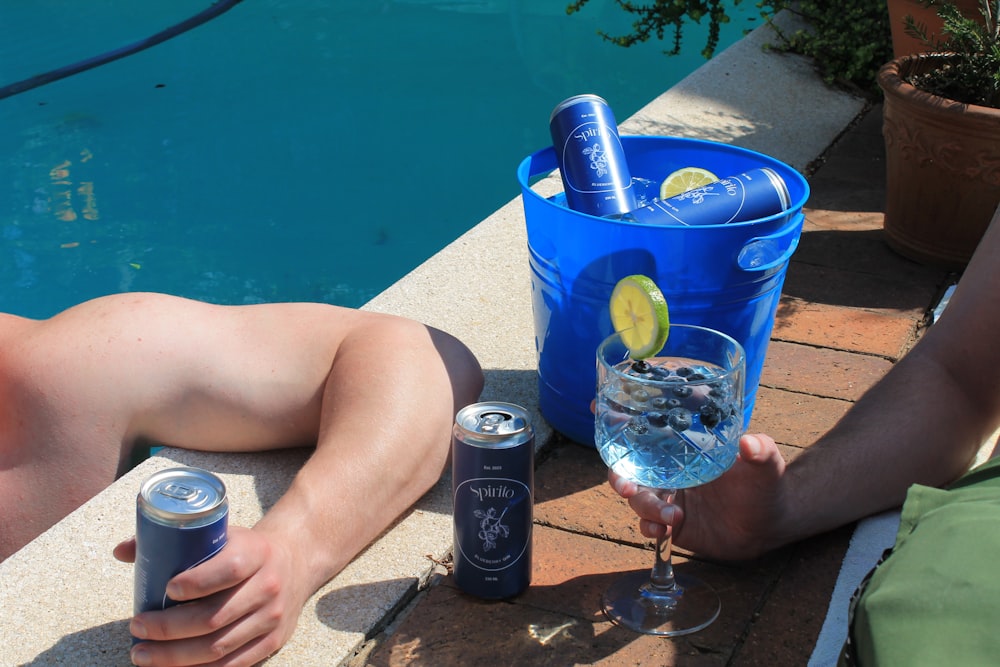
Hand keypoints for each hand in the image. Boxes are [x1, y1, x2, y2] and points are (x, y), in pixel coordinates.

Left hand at [114, 526, 306, 666]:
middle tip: (138, 628)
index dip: (196, 582)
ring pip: (218, 646)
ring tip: (142, 654)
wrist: (296, 561)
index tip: (165, 588)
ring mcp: (272, 617)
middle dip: (169, 628)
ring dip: (175, 656)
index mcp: (257, 552)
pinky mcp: (273, 641)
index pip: (229, 569)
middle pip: (215, 616)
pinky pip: (233, 664)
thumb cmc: (247, 549)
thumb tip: (122, 551)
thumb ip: (174, 541)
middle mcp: (268, 585)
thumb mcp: (222, 534)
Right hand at [609, 433, 787, 560]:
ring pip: (639, 499)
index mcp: (683, 446)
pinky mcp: (672, 523)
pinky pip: (650, 524)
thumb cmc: (764, 484)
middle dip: (619, 476)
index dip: (620, 419)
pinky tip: (663, 530)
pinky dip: (651, 527)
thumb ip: (761, 451)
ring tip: (671, 515)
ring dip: (646, 507)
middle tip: (626, 487)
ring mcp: (668, 496)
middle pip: (629, 468)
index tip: (598, 407)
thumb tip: (752, 443)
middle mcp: (669, 469)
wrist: (768, 524)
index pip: (648, 428)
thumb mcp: (766, 463)